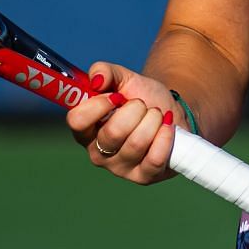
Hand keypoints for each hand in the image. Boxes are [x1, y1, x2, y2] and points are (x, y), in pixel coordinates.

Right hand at [64, 62, 178, 183]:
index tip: (115, 95)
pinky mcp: (143, 177)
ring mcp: (120, 168)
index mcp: (85, 129)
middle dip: (135, 110)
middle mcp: (97, 152)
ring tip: (157, 114)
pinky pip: (154, 159)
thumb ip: (104, 71)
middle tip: (142, 105)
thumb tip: (96, 79)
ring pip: (136, 143)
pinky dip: (165, 137)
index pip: (77, 121)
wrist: (171, 112)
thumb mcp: (123, 78)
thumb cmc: (142, 97)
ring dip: (153, 120)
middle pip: (112, 133)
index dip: (98, 105)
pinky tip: (167, 127)